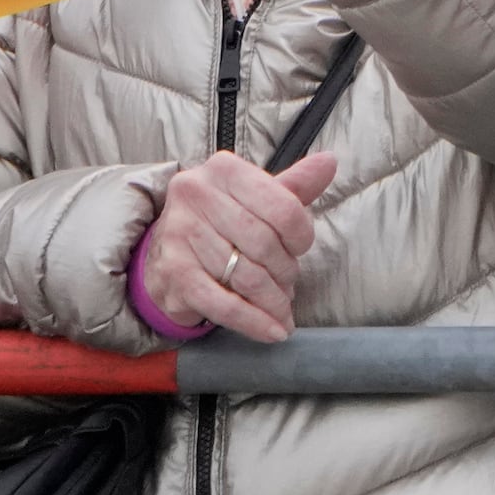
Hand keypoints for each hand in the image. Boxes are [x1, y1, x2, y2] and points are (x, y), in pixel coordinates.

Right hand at [133, 144, 343, 342]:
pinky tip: (273, 331)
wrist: (164, 252)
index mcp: (223, 169)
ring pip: (246, 276)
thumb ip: (294, 185)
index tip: (300, 249)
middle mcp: (196, 194)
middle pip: (264, 243)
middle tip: (289, 284)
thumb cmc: (221, 222)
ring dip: (273, 301)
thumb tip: (330, 162)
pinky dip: (254, 322)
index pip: (283, 207)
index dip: (301, 236)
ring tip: (282, 308)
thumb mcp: (256, 198)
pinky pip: (224, 305)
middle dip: (285, 271)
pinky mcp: (173, 272)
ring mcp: (181, 233)